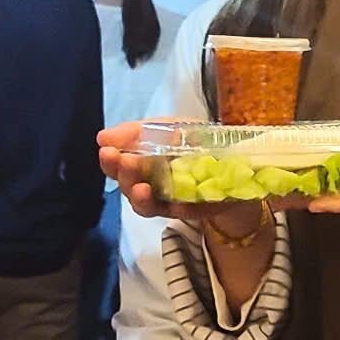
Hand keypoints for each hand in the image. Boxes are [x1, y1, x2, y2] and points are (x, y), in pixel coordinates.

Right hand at [99, 120, 285, 235]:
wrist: (237, 161)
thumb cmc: (196, 142)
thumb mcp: (169, 127)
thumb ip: (137, 131)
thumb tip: (102, 137)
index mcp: (140, 161)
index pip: (117, 165)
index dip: (110, 161)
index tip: (106, 151)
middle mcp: (148, 183)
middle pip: (128, 186)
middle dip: (124, 175)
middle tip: (123, 163)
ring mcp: (167, 200)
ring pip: (145, 205)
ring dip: (140, 197)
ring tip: (140, 189)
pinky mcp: (188, 211)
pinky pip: (175, 212)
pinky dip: (173, 208)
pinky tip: (170, 201)